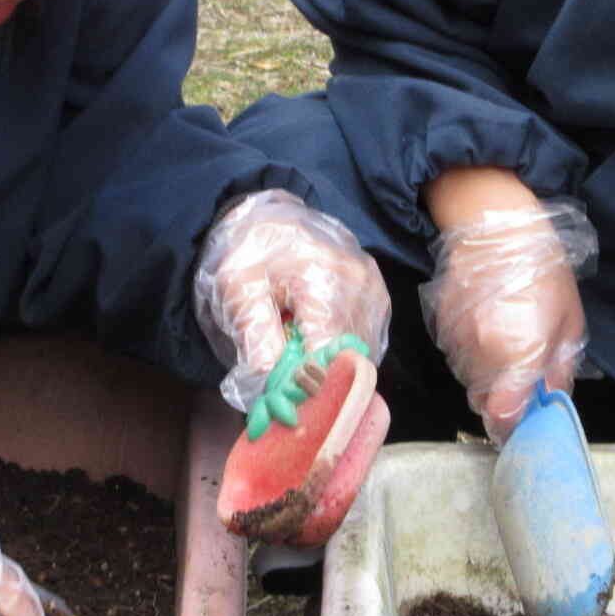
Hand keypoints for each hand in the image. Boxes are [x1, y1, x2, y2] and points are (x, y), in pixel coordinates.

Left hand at [194, 190, 391, 411]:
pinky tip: (314, 344)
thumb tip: (270, 388)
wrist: (267, 215)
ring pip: (361, 356)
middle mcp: (362, 284)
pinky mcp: (378, 298)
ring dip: (329, 367)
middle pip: (348, 359)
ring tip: (296, 355)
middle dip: (315, 379)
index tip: (278, 400)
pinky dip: (341, 355)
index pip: (327, 354)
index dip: (303, 385)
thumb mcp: (236, 288)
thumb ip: (254, 336)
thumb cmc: (247, 250)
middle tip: (282, 383)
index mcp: (324, 277)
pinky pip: (367, 344)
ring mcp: (375, 291)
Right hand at [421, 200, 597, 443]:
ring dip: (486, 376)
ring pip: (468, 380)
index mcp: (518, 356)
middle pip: (484, 402)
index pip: (503, 416)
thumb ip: (560, 368)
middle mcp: (480, 355)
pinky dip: (470, 354)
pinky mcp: (440, 327)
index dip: (514, 425)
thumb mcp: (569, 320)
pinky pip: (456, 356)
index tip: (524, 421)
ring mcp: (455, 342)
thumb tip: (551, 398)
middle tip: (521, 380)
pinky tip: (486, 328)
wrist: (495, 226)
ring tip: (505, 345)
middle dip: (502, 399)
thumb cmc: (543, 270)